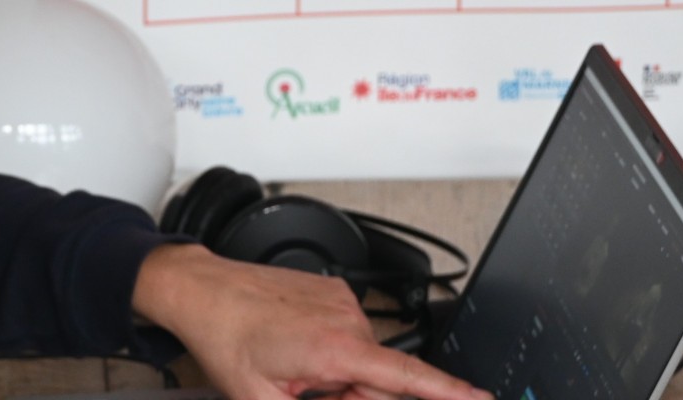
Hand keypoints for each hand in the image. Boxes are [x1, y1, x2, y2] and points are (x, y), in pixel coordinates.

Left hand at [132, 244, 491, 399]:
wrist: (201, 291)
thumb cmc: (224, 338)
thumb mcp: (261, 399)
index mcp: (335, 348)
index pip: (407, 378)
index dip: (449, 392)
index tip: (482, 399)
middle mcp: (348, 319)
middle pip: (377, 380)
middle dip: (350, 397)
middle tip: (304, 392)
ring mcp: (342, 302)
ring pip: (362, 360)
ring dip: (338, 375)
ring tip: (291, 368)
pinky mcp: (334, 292)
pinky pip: (348, 334)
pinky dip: (331, 350)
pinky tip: (294, 348)